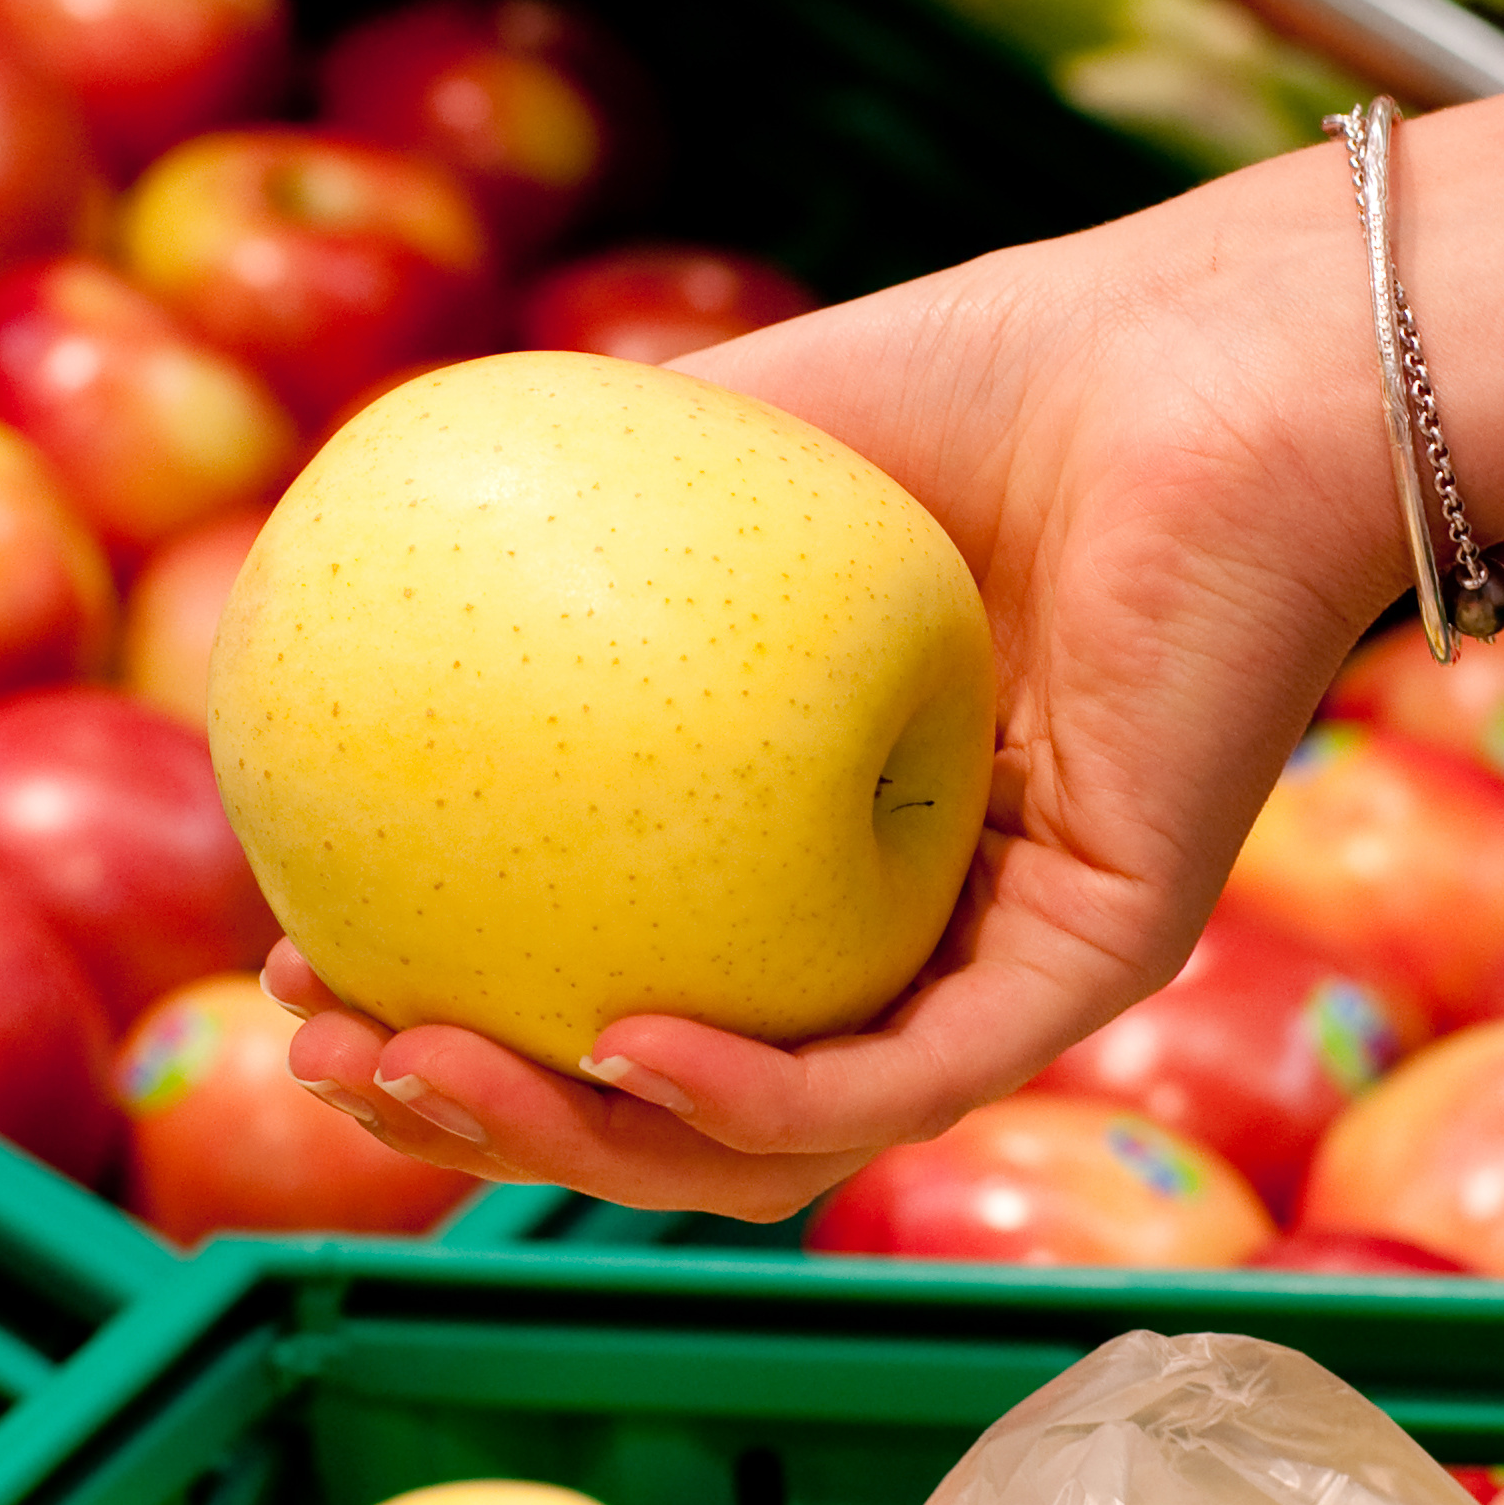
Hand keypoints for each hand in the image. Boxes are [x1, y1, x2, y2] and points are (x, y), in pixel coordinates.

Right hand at [281, 151, 1411, 1217]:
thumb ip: (533, 531)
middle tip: (331, 1058)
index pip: (603, 990)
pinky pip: (907, 1076)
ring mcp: (999, 962)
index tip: (297, 974)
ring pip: (768, 1143)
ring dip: (580, 1148)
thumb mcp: (703, 451)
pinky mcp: (1102, 961)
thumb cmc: (983, 379)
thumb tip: (307, 581)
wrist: (1206, 357)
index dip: (443, 1021)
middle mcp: (899, 930)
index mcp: (802, 846)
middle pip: (659, 1111)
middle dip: (475, 1120)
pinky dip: (754, 1094)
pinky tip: (623, 1047)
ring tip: (428, 1073)